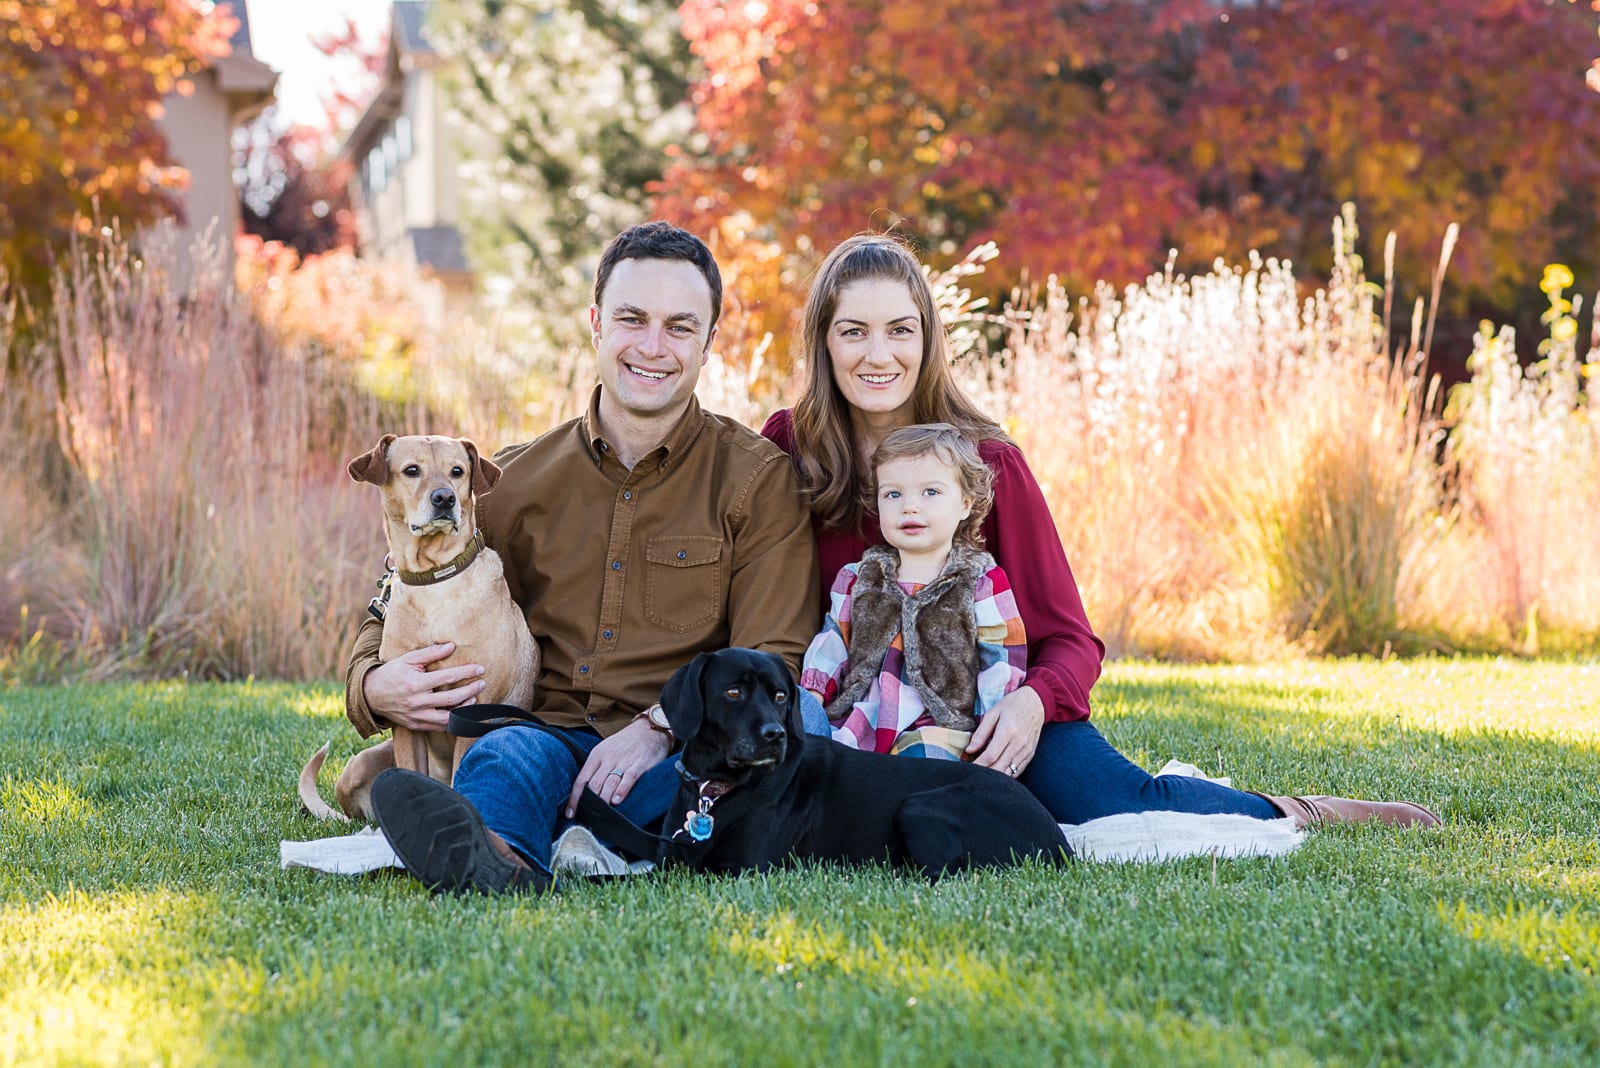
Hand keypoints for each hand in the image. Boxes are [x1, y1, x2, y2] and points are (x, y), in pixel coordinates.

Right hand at [362, 642, 485, 731]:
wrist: (370, 696)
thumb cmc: (391, 673)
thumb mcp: (408, 659)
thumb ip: (430, 653)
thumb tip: (452, 646)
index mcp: (416, 683)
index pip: (447, 677)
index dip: (466, 673)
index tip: (480, 669)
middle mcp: (417, 702)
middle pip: (452, 699)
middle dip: (471, 690)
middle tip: (482, 683)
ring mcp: (417, 716)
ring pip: (448, 718)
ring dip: (465, 709)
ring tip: (474, 698)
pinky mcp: (416, 725)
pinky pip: (439, 727)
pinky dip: (453, 722)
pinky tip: (462, 713)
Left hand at [566, 716, 671, 816]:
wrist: (649, 729)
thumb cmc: (626, 742)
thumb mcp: (606, 750)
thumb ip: (597, 768)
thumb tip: (586, 792)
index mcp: (597, 755)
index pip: (581, 779)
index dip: (574, 798)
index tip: (570, 813)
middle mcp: (609, 758)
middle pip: (595, 784)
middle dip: (591, 803)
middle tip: (590, 816)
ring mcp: (624, 760)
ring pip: (609, 783)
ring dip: (604, 799)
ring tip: (602, 812)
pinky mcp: (639, 764)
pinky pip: (628, 779)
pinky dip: (621, 790)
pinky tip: (617, 800)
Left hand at [965, 685, 1044, 776]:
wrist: (1036, 702)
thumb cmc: (1012, 705)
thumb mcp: (993, 713)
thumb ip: (981, 733)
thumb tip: (969, 750)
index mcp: (1008, 731)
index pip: (990, 755)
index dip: (978, 764)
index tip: (967, 767)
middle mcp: (1019, 743)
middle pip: (999, 767)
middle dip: (984, 773)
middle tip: (973, 773)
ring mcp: (1026, 750)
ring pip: (1009, 773)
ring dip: (995, 776)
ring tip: (983, 774)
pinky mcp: (1030, 754)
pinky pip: (1017, 771)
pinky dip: (1006, 774)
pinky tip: (996, 771)